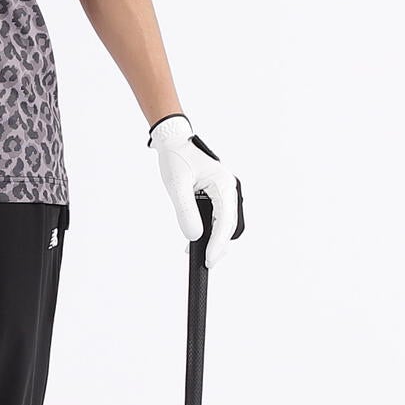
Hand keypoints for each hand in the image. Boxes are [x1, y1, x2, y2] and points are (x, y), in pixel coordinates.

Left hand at [147, 114, 244, 268]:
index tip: (208, 260)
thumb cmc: (176, 158)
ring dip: (215, 239)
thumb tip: (194, 236)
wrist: (174, 142)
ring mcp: (225, 192)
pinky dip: (210, 230)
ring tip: (198, 253)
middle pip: (230, 226)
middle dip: (219, 245)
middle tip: (205, 261)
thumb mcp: (176, 185)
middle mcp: (229, 189)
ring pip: (226, 224)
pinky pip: (218, 217)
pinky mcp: (217, 195)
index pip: (225, 221)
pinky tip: (196, 240)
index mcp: (223, 184)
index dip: (218, 244)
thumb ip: (185, 211)